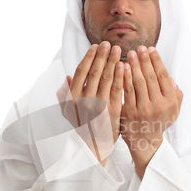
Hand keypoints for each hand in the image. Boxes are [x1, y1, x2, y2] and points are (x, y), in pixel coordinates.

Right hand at [56, 42, 123, 164]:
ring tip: (119, 50)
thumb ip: (66, 95)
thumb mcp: (69, 112)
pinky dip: (121, 76)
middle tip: (108, 43)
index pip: (81, 72)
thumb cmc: (82, 127)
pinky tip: (124, 66)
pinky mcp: (113, 110)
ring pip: (106, 78)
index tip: (95, 46)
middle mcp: (85, 100)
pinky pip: (118, 90)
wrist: (93, 146)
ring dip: (113, 62)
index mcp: (73, 97)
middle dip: (102, 55)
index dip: (89, 57)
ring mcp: (99, 105)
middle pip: (94, 72)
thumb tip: (65, 78)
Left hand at [120, 45, 182, 177]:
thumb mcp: (174, 111)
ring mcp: (143, 109)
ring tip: (130, 54)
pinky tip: (121, 68)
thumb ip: (176, 95)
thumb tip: (171, 79)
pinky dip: (124, 78)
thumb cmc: (159, 122)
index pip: (162, 76)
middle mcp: (158, 105)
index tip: (151, 49)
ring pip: (138, 83)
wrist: (145, 141)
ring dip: (133, 66)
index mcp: (170, 101)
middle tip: (139, 47)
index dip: (156, 61)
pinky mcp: (129, 113)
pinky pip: (126, 92)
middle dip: (144, 60)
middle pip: (150, 77)